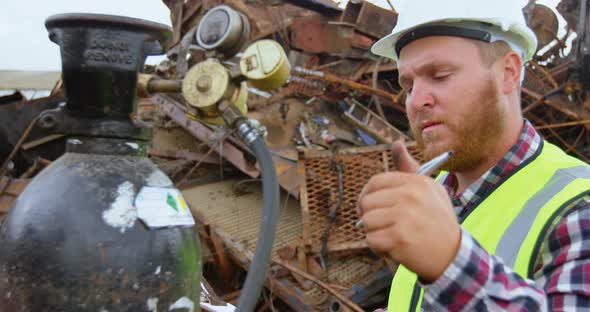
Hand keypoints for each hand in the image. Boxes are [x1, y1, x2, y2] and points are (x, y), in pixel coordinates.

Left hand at [357, 141, 460, 281]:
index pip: (375, 182)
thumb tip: (396, 143)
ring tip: (394, 237)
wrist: (453, 255)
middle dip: (371, 217)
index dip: (368, 196)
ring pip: (366, 222)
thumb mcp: (429, 189)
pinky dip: (379, 248)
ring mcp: (404, 216)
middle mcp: (410, 196)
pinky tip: (395, 248)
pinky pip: (371, 240)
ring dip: (376, 233)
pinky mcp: (398, 237)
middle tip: (387, 226)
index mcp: (415, 182)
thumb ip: (408, 169)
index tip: (373, 208)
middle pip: (366, 202)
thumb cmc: (437, 221)